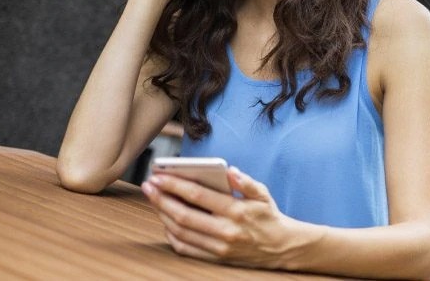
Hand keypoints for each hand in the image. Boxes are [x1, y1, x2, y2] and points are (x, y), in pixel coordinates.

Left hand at [141, 167, 302, 268]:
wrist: (281, 247)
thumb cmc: (268, 216)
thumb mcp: (263, 194)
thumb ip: (245, 181)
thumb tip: (229, 170)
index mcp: (236, 211)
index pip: (199, 196)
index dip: (175, 185)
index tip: (159, 176)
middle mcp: (226, 231)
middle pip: (184, 215)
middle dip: (161, 199)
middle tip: (148, 186)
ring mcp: (219, 247)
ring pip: (181, 232)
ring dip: (163, 215)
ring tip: (154, 200)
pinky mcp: (216, 258)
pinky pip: (186, 249)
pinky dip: (172, 235)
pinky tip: (166, 221)